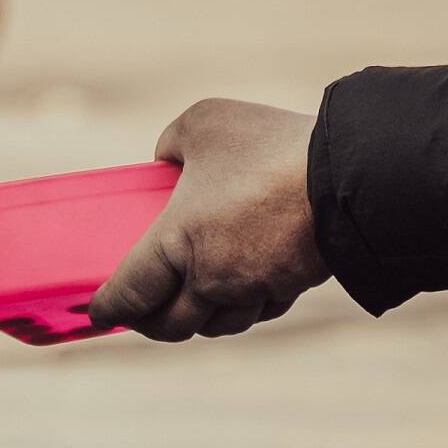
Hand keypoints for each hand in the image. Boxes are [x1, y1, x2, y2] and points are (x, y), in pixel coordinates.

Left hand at [84, 98, 326, 340]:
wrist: (348, 177)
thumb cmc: (267, 148)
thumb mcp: (203, 123)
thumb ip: (172, 144)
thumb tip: (166, 162)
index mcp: (176, 242)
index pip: (130, 293)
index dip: (110, 308)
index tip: (99, 313)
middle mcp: (211, 278)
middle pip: (172, 324)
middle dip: (151, 323)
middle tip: (142, 312)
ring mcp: (253, 289)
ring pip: (217, 324)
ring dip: (198, 319)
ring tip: (190, 302)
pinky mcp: (290, 289)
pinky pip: (258, 311)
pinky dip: (242, 307)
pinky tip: (241, 290)